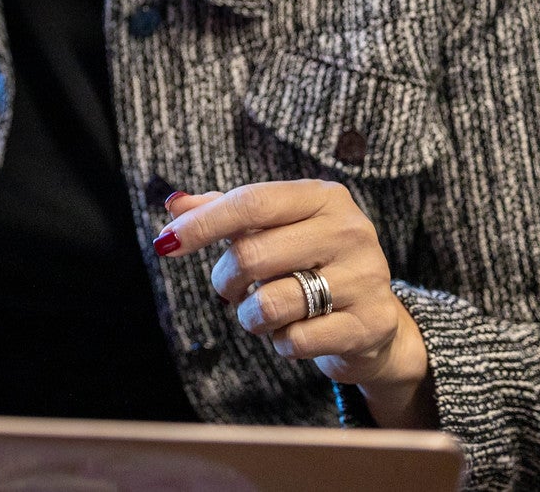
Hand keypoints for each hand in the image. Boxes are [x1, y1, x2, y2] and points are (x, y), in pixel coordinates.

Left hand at [157, 181, 436, 428]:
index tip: (165, 243)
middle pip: (253, 255)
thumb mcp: (273, 229)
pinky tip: (296, 332)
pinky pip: (295, 340)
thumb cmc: (310, 265)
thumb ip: (223, 212)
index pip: (251, 202)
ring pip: (270, 303)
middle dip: (226, 279)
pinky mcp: (370, 324)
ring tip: (263, 312)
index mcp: (323, 197)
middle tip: (230, 288)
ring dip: (250, 315)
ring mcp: (366, 277)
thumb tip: (174, 203)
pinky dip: (281, 343)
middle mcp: (350, 230)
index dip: (203, 224)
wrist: (374, 321)